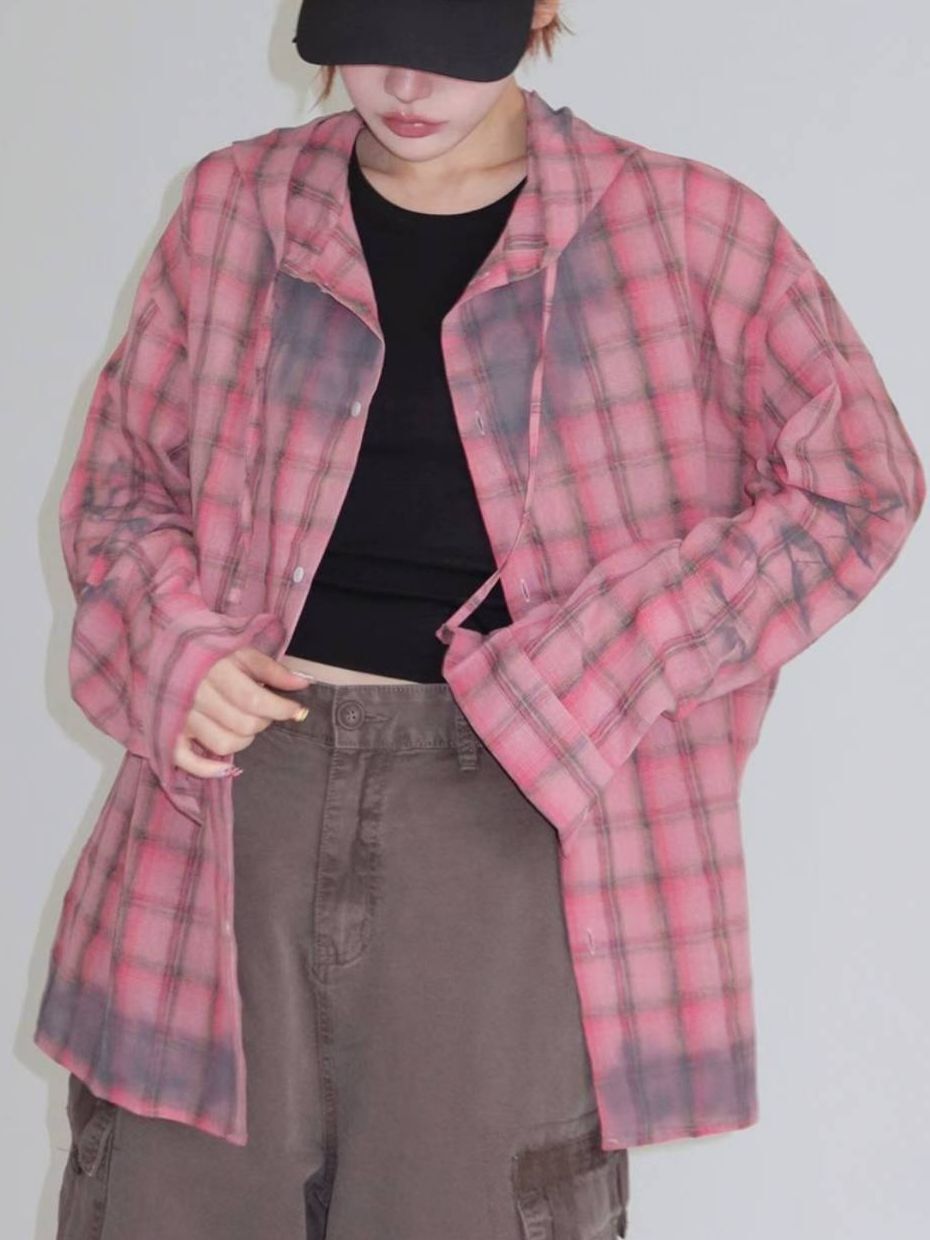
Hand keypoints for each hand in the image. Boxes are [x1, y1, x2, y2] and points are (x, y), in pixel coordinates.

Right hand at [172, 646, 311, 776]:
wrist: (164, 649)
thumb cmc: (207, 649)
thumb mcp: (240, 649)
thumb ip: (272, 669)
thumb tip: (304, 682)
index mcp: (212, 668)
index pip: (253, 700)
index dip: (281, 708)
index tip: (296, 709)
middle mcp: (194, 694)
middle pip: (242, 724)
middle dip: (263, 721)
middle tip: (265, 711)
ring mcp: (179, 716)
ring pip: (222, 744)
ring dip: (243, 740)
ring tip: (245, 723)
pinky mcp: (167, 733)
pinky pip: (187, 761)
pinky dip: (208, 769)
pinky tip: (226, 766)